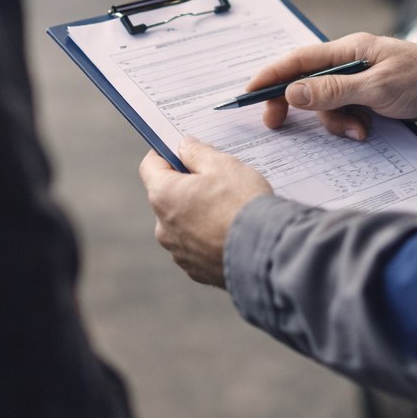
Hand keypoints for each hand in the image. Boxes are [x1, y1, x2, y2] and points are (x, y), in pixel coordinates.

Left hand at [139, 137, 272, 288]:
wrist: (266, 253)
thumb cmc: (242, 204)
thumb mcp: (222, 164)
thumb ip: (197, 152)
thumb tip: (184, 147)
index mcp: (164, 196)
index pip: (150, 166)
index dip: (165, 153)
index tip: (181, 150)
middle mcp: (163, 227)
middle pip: (168, 196)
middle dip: (187, 185)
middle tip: (217, 180)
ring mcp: (178, 252)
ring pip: (183, 223)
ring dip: (198, 213)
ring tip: (229, 209)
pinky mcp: (195, 270)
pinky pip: (196, 246)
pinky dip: (209, 237)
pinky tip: (231, 231)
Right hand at [247, 33, 416, 140]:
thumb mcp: (376, 88)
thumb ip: (333, 91)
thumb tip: (292, 94)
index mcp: (348, 50)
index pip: (297, 60)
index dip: (269, 76)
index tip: (248, 93)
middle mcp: (350, 62)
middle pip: (306, 83)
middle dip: (295, 105)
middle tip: (277, 125)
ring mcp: (360, 81)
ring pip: (328, 104)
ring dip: (335, 122)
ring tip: (358, 131)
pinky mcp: (371, 98)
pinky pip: (346, 113)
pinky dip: (350, 125)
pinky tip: (367, 132)